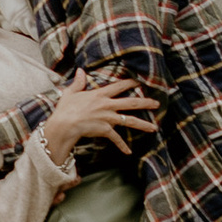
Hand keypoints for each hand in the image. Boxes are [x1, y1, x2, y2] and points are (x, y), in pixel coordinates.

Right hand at [40, 71, 155, 163]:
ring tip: (153, 127)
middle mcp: (107, 105)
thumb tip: (80, 71)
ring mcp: (108, 118)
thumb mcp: (71, 92)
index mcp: (100, 94)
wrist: (64, 125)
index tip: (139, 81)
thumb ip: (78, 82)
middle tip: (157, 103)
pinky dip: (122, 145)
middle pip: (131, 103)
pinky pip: (116, 138)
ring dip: (143, 124)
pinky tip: (128, 151)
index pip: (119, 86)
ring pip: (129, 121)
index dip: (130, 83)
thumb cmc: (65, 109)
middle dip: (145, 103)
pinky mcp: (105, 130)